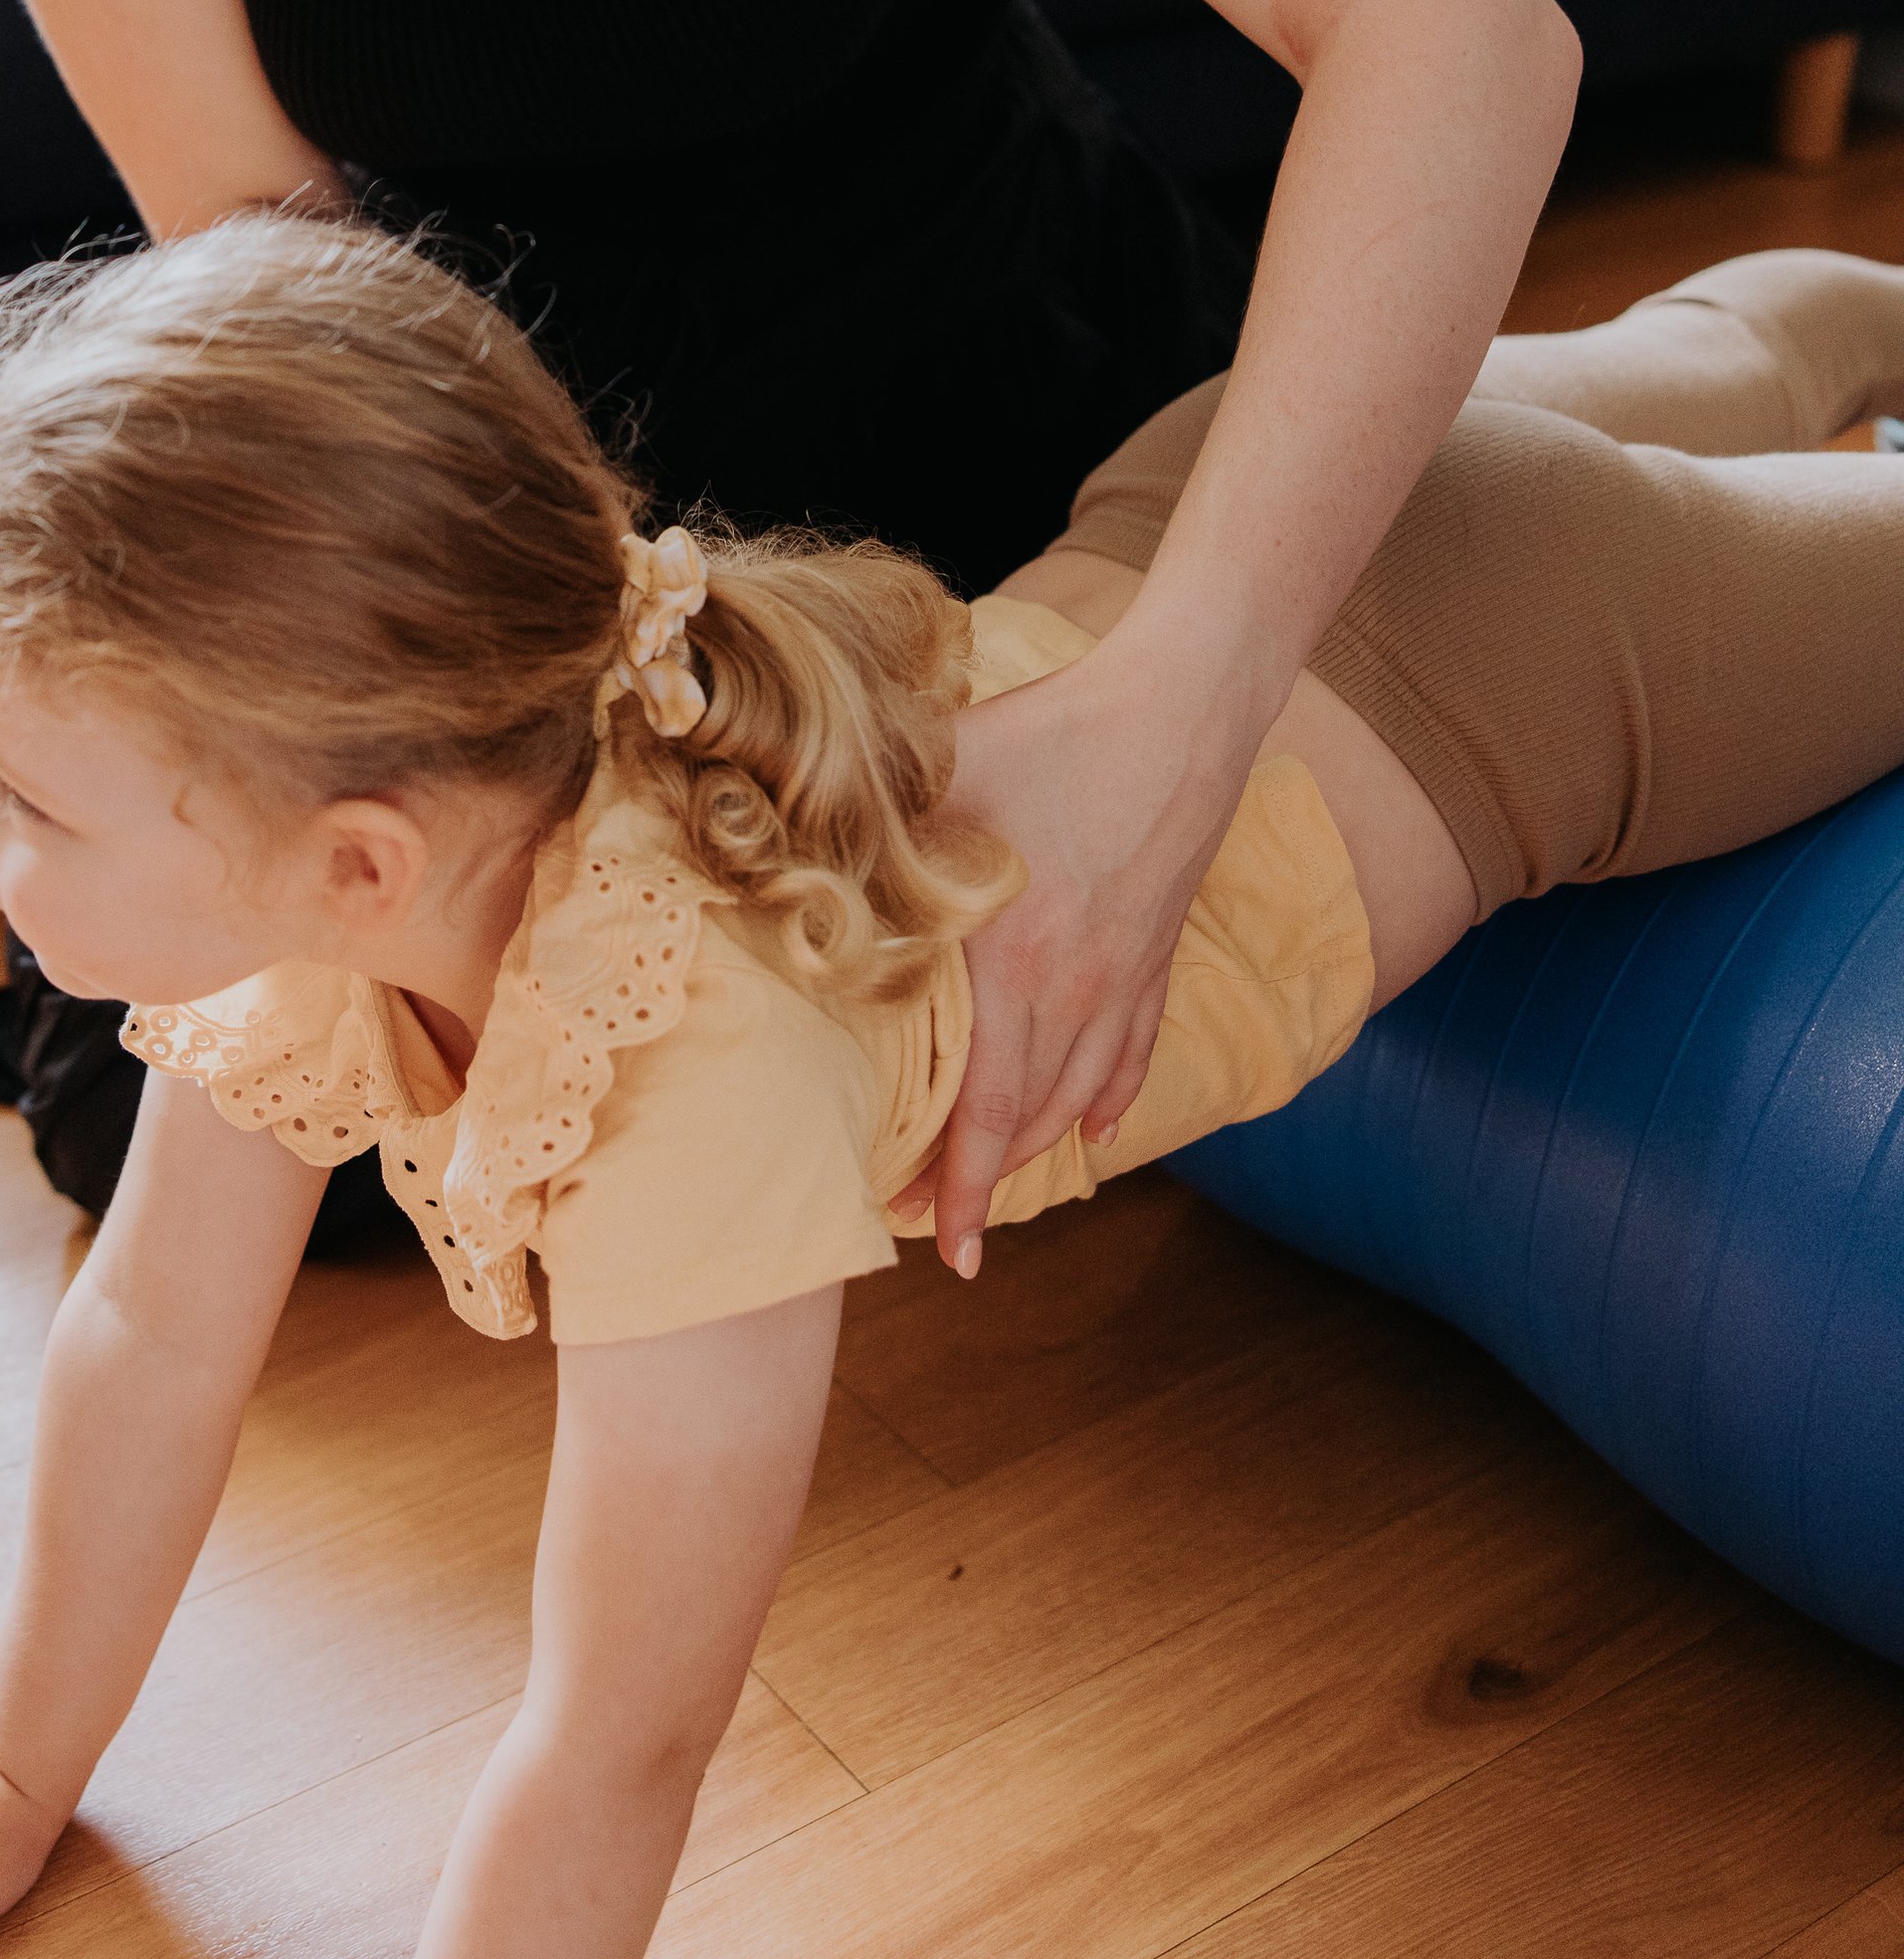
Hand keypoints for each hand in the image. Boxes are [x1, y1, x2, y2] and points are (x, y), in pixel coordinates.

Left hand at [897, 614, 1262, 1274]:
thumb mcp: (939, 778)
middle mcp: (1076, 989)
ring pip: (1082, 1097)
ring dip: (1036, 1153)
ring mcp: (1127, 974)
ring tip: (993, 1188)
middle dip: (978, 1188)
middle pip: (1028, 1120)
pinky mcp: (1160, 948)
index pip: (980, 1108)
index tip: (932, 1251)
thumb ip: (865, 833)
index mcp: (1013, 962)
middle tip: (932, 1231)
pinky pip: (1137, 1049)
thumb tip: (776, 855)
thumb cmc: (1051, 733)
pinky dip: (1112, 1098)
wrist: (1182, 707)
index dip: (952, 1188)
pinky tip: (1096, 1129)